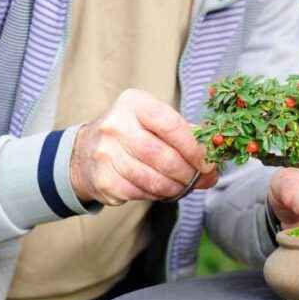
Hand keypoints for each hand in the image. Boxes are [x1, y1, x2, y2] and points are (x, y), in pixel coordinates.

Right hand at [69, 89, 217, 205]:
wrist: (85, 151)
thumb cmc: (131, 133)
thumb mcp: (152, 121)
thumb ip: (184, 135)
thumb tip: (213, 163)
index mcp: (134, 103)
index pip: (172, 125)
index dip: (195, 148)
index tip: (208, 163)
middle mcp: (116, 125)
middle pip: (164, 157)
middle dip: (188, 173)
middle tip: (200, 179)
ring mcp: (106, 153)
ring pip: (154, 179)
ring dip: (175, 188)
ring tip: (183, 186)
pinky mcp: (103, 179)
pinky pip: (141, 193)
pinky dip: (157, 195)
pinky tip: (161, 190)